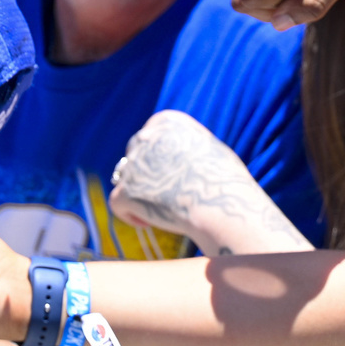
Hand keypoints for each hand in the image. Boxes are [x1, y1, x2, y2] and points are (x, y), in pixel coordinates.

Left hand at [111, 112, 310, 256]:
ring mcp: (134, 164)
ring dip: (140, 194)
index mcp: (167, 122)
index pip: (151, 136)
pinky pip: (117, 202)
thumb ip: (183, 146)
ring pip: (127, 179)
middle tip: (166, 195)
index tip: (172, 176)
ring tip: (164, 211)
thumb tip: (167, 153)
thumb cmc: (226, 183)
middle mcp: (146, 137)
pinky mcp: (125, 190)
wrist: (224, 206)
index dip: (158, 158)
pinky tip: (147, 223)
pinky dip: (130, 214)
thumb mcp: (209, 150)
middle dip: (146, 174)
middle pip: (136, 155)